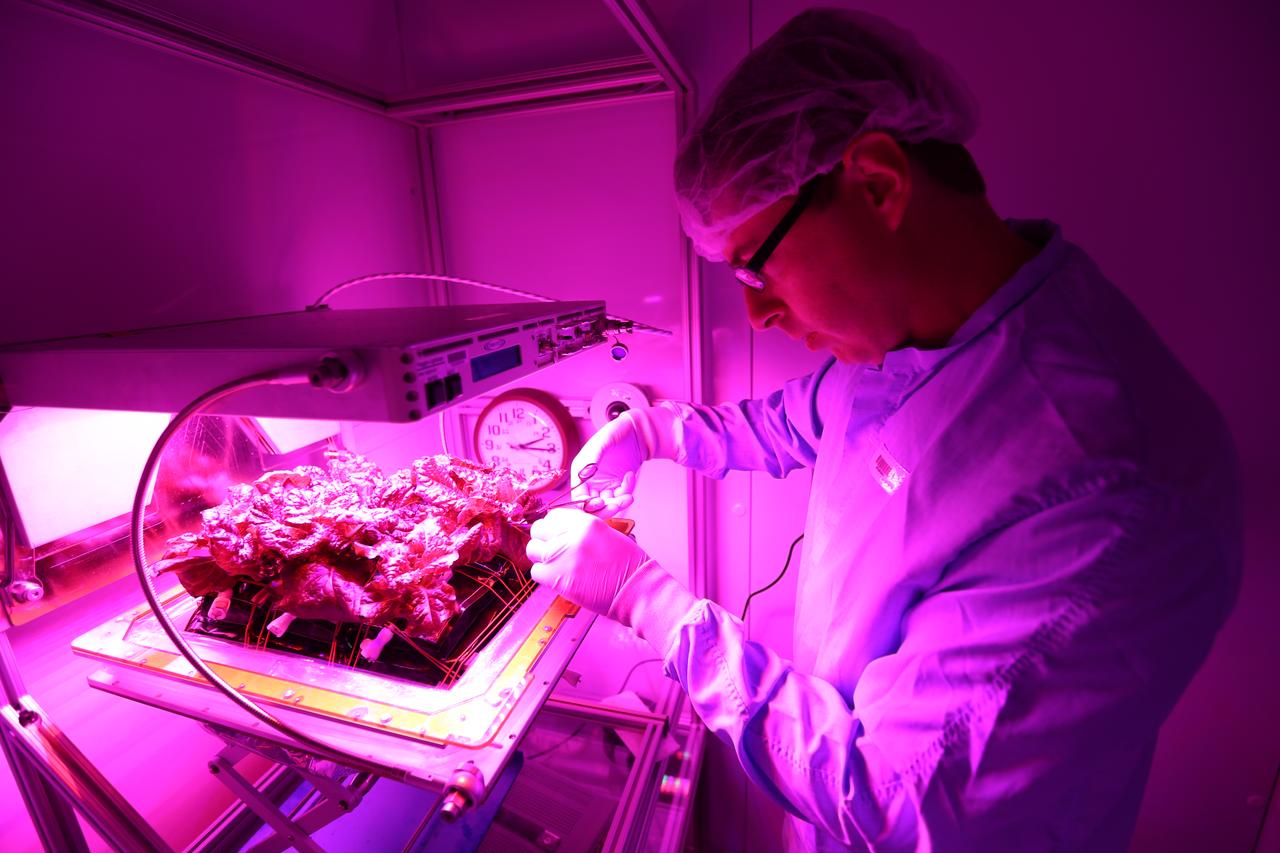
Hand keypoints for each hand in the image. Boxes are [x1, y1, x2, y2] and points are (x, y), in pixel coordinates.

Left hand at [527, 508, 699, 656]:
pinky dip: (545, 576)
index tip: (556, 534)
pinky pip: (537, 572)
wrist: (636, 590)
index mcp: (586, 522)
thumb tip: (560, 533)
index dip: (553, 526)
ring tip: (557, 565)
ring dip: (542, 557)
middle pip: (538, 531)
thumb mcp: (607, 534)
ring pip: (533, 551)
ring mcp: (563, 558)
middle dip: (544, 539)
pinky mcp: (559, 580)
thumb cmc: (628, 564)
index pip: (553, 516)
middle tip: (554, 550)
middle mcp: (571, 536)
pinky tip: (559, 578)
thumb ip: (582, 531)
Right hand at [570, 413, 645, 517]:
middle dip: (605, 509)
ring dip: (618, 503)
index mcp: (581, 472)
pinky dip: (626, 491)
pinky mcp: (617, 485)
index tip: (600, 503)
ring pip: (608, 504)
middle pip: (592, 506)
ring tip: (628, 496)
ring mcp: (604, 484)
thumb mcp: (601, 443)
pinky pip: (620, 497)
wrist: (637, 431)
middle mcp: (590, 481)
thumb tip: (582, 476)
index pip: (578, 497)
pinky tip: (629, 477)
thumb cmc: (616, 432)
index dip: (587, 504)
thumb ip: (591, 460)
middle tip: (616, 504)